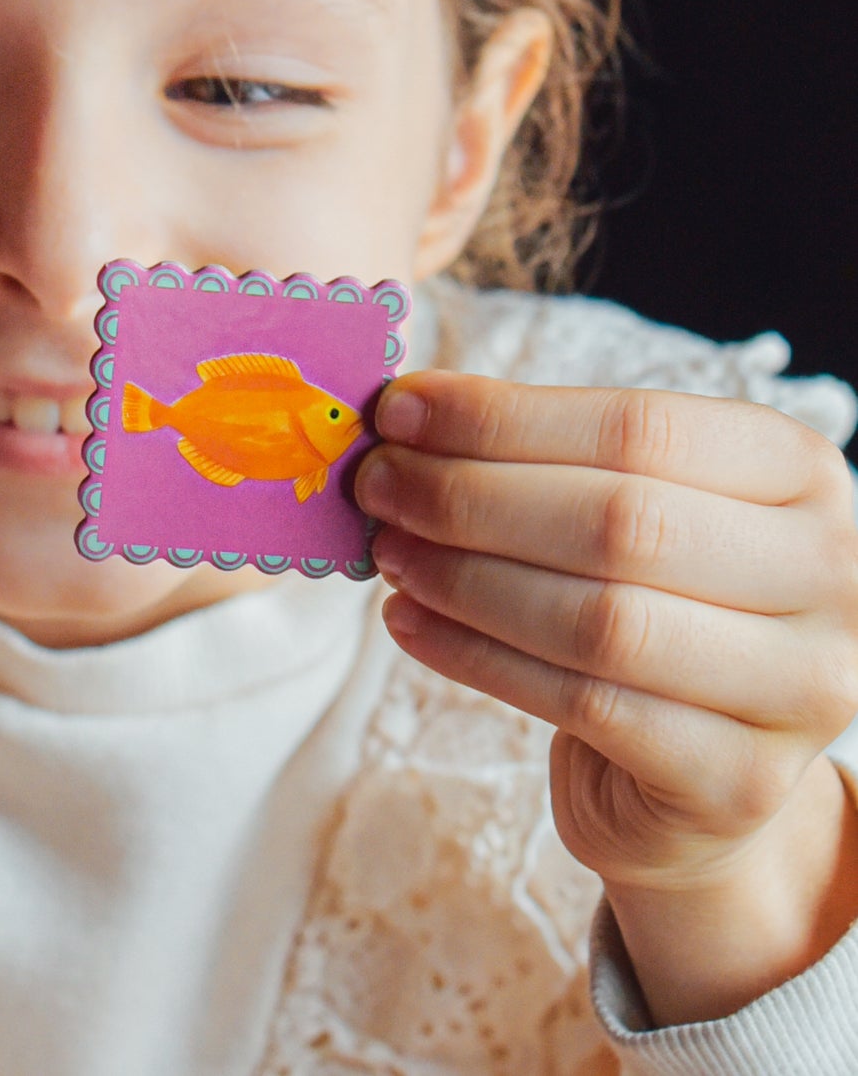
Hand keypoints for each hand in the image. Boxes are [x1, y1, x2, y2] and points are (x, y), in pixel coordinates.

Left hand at [352, 371, 857, 896]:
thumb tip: (405, 411)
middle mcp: (827, 573)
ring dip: (463, 579)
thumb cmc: (651, 605)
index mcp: (800, 473)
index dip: (501, 417)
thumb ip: (540, 456)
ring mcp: (798, 687)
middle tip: (377, 484)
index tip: (398, 409)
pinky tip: (408, 623)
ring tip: (389, 554)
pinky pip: (580, 704)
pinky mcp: (737, 780)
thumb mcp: (627, 507)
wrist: (700, 768)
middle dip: (468, 496)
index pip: (639, 425)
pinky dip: (474, 657)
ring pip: (598, 620)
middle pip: (618, 520)